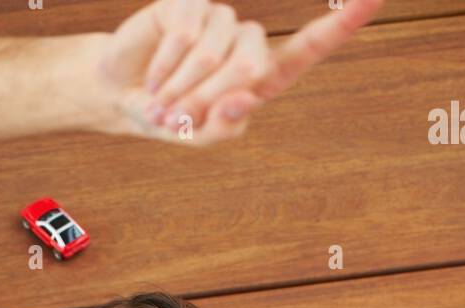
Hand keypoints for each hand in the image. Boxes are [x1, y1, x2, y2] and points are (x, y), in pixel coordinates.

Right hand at [92, 0, 383, 145]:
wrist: (123, 96)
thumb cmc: (171, 117)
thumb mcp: (201, 136)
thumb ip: (226, 124)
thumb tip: (247, 95)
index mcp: (262, 76)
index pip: (308, 48)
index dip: (341, 23)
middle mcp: (245, 42)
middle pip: (249, 64)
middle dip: (209, 100)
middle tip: (178, 122)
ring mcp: (218, 18)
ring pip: (214, 51)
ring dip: (182, 87)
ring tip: (161, 104)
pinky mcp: (187, 4)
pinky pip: (186, 32)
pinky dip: (165, 66)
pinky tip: (152, 78)